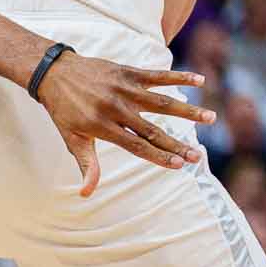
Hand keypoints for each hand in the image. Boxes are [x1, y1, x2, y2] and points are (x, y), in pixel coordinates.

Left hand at [33, 55, 213, 196]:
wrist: (54, 74)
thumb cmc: (64, 111)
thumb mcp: (72, 139)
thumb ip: (86, 164)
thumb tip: (86, 193)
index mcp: (102, 127)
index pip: (136, 145)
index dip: (158, 156)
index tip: (180, 165)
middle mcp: (115, 108)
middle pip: (152, 129)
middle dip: (176, 144)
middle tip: (199, 156)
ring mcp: (123, 89)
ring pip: (161, 102)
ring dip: (188, 110)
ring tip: (211, 118)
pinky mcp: (128, 73)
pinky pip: (157, 76)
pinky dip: (179, 77)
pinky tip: (200, 81)